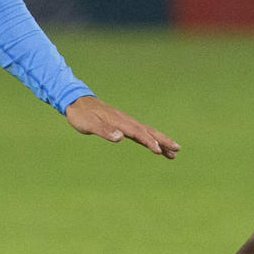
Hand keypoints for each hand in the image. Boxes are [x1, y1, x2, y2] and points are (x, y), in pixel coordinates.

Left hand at [64, 95, 180, 159]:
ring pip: (146, 132)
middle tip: (178, 149)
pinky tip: (154, 145)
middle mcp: (125, 120)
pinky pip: (139, 132)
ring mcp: (125, 121)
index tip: (159, 150)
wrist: (76, 101)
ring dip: (160, 141)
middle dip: (163, 140)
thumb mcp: (89, 124)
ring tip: (173, 152)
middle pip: (148, 131)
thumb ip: (104, 130)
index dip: (149, 142)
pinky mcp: (122, 124)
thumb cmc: (81, 115)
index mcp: (119, 121)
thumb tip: (119, 137)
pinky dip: (149, 139)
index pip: (138, 132)